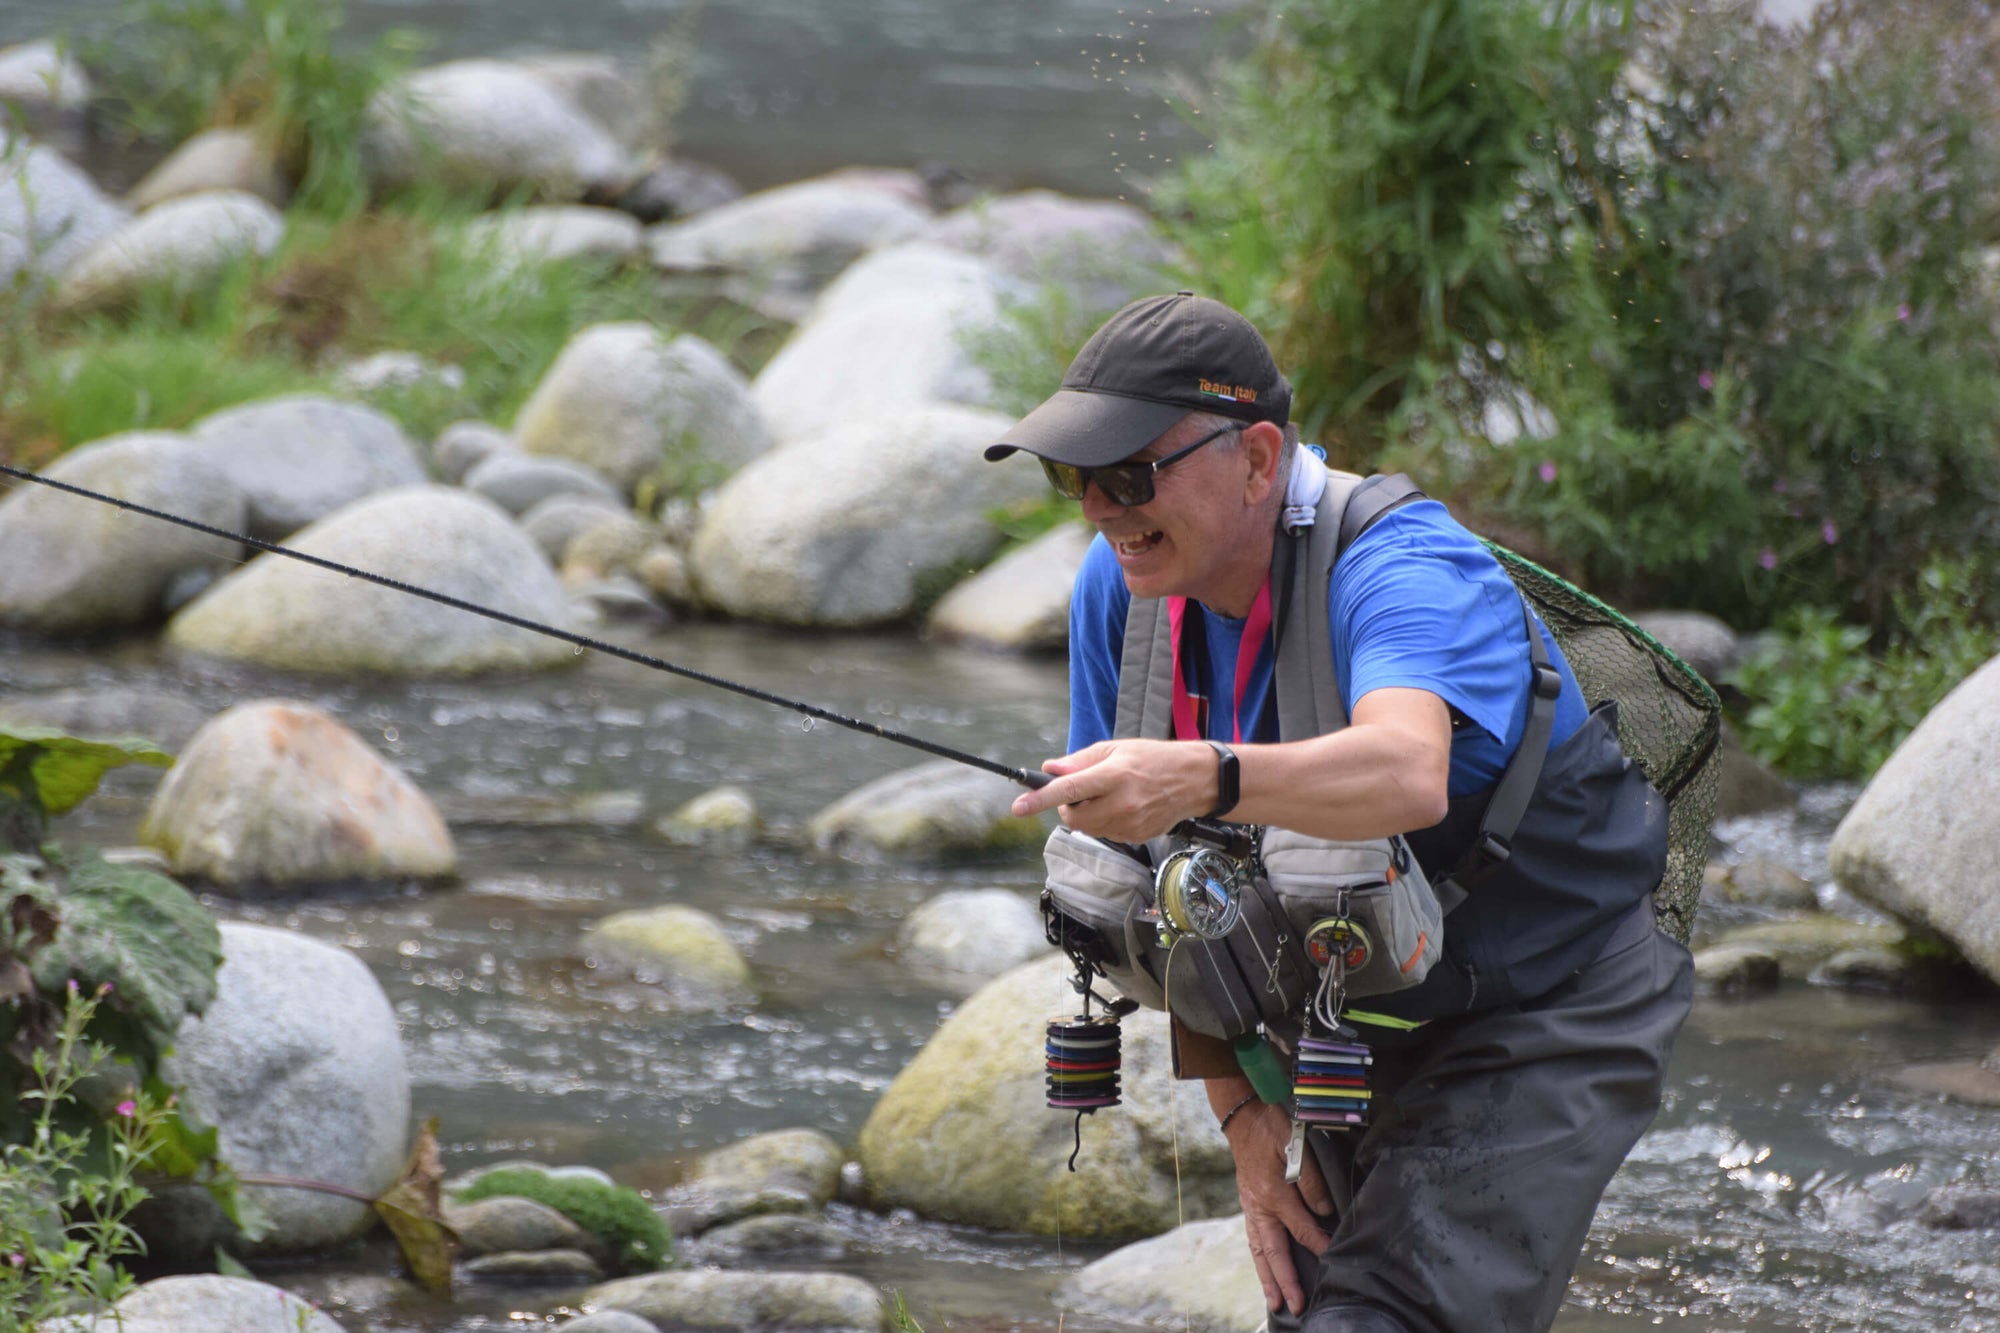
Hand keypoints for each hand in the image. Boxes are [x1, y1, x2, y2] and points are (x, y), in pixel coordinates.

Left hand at [1007, 739, 1216, 841]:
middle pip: (1073, 816)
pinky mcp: (1136, 837)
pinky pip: (1105, 834)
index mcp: (1114, 775)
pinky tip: (1123, 807)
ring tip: (1108, 796)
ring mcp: (1130, 823)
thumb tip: (1049, 770)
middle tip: (1082, 791)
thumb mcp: (1115, 749)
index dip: (1040, 799)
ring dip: (1086, 814)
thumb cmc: (1153, 759)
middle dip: (1067, 806)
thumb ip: (1079, 762)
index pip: (1070, 789)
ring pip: (1087, 828)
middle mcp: (1122, 802)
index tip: (1018, 807)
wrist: (1194, 780)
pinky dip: (1104, 822)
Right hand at [1226, 1101, 1333, 1316]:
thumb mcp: (1297, 1144)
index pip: (1301, 1228)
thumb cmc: (1273, 1128)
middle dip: (1286, 1281)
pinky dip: (1260, 1260)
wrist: (1243, 1117)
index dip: (1320, 1244)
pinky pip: (1253, 1240)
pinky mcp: (1248, 1205)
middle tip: (1295, 1307)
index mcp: (1274, 1193)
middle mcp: (1260, 1206)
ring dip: (1268, 1278)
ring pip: (1259, 1251)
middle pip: (1274, 1251)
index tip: (1334, 1259)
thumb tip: (1324, 1210)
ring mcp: (1251, 1207)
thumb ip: (1311, 1180)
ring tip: (1274, 1302)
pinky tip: (1265, 1271)